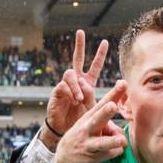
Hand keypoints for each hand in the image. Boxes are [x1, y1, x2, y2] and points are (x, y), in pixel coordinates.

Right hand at [41, 30, 108, 150]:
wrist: (65, 131)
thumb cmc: (81, 121)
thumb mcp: (93, 110)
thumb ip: (95, 99)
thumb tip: (92, 87)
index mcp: (87, 84)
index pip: (94, 67)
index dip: (99, 56)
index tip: (105, 42)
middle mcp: (77, 82)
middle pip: (78, 60)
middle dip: (79, 46)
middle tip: (80, 32)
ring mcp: (66, 85)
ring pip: (70, 74)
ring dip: (77, 85)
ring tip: (80, 99)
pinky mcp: (57, 92)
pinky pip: (62, 86)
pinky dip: (70, 92)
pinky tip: (74, 100)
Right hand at [55, 80, 126, 162]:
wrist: (66, 157)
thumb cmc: (85, 136)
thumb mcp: (91, 124)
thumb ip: (109, 123)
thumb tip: (121, 133)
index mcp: (90, 116)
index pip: (104, 103)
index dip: (114, 94)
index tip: (123, 83)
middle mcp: (88, 128)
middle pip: (98, 119)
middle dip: (105, 113)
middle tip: (113, 106)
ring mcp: (89, 143)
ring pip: (102, 142)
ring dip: (111, 141)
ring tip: (122, 140)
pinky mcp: (92, 157)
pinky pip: (109, 154)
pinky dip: (116, 151)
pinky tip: (117, 150)